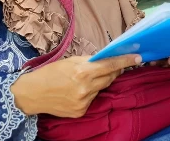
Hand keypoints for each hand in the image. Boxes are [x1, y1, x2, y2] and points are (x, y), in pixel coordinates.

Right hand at [11, 54, 140, 117]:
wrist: (31, 94)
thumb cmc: (50, 73)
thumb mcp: (70, 61)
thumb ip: (89, 61)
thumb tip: (106, 59)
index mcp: (82, 72)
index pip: (110, 65)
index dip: (125, 61)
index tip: (138, 57)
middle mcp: (85, 88)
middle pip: (109, 78)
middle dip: (112, 71)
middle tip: (112, 66)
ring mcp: (84, 102)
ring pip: (101, 89)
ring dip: (98, 83)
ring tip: (83, 80)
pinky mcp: (80, 112)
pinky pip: (93, 99)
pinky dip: (89, 93)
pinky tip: (77, 91)